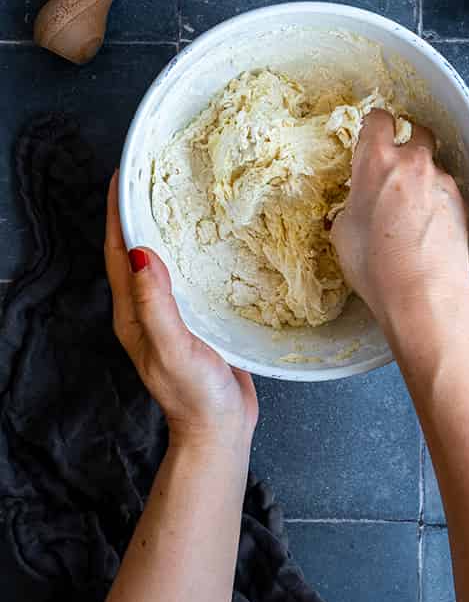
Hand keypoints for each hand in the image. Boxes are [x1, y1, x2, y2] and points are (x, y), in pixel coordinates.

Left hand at [105, 176, 255, 452]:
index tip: (122, 175)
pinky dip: (192, 246)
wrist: (220, 429)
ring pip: (162, 258)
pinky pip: (188, 271)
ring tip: (180, 191)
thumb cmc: (196, 395)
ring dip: (165, 225)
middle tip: (153, 171)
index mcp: (132, 315)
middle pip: (135, 250)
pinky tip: (212, 234)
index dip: (116, 213)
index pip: (117, 253)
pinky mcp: (196, 316)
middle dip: (138, 210)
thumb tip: (141, 253)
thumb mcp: (173, 349)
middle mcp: (146, 310)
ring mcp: (170, 313)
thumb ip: (156, 305)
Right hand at [331, 111, 468, 369]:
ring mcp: (441, 180)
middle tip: (395, 166)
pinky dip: (437, 201)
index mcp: (377, 162)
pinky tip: (428, 227)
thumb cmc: (375, 265)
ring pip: (432, 165)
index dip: (374, 125)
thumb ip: (352, 205)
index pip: (378, 120)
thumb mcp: (344, 234)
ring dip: (422, 178)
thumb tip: (358, 204)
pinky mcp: (462, 201)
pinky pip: (445, 190)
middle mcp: (412, 162)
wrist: (424, 293)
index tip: (372, 132)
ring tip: (411, 210)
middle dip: (407, 142)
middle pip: (415, 132)